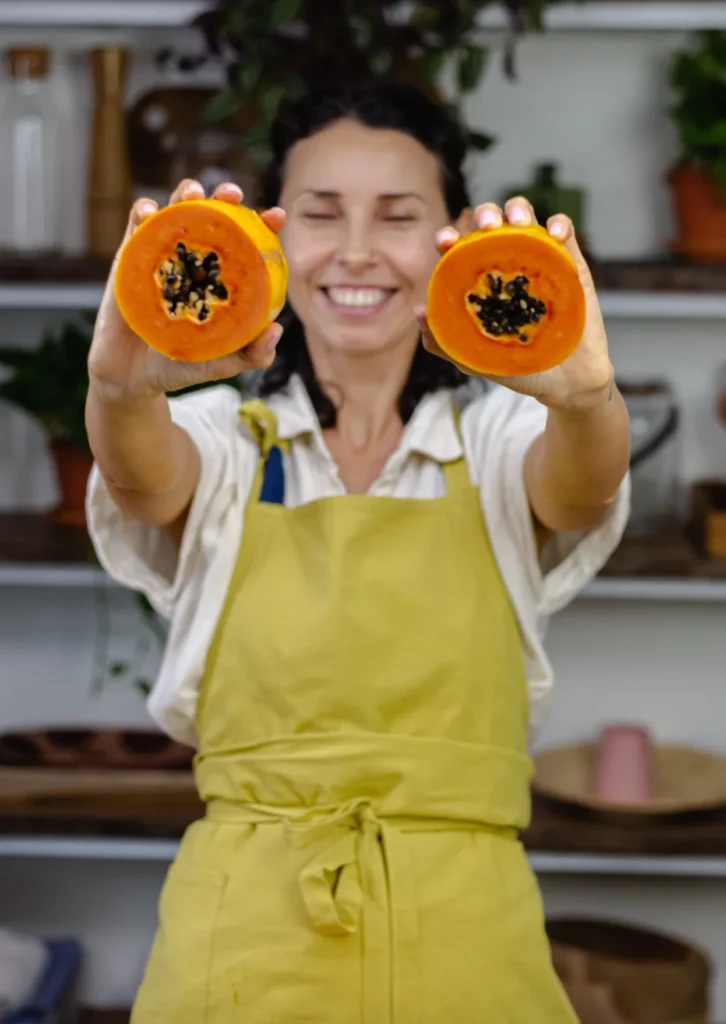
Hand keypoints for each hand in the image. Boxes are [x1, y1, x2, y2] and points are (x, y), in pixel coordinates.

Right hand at [88, 179, 285, 401]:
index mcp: (220, 278)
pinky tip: (149, 212)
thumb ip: (251, 354)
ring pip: (175, 211)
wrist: (132, 377)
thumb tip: (276, 331)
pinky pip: (136, 226)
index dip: (263, 225)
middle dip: (224, 197)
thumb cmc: (179, 365)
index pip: (246, 243)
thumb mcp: (220, 364)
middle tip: (232, 195)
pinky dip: (142, 212)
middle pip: (212, 217)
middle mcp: (195, 261)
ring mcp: (163, 256)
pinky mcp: (130, 257)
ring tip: (192, 193)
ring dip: (185, 193)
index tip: (276, 217)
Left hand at [418, 197, 613, 411]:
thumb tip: (418, 312)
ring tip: (517, 222)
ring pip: (525, 217)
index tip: (444, 242)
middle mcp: (506, 263)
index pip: (460, 248)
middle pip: (492, 223)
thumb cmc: (517, 368)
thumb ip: (443, 340)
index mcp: (480, 280)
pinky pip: (564, 230)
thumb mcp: (473, 359)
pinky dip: (559, 223)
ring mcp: (538, 259)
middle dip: (485, 215)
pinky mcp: (569, 262)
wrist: (566, 382)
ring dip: (518, 209)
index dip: (449, 236)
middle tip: (486, 229)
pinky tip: (554, 234)